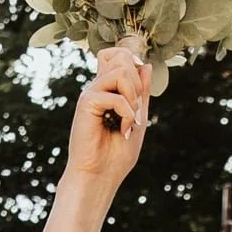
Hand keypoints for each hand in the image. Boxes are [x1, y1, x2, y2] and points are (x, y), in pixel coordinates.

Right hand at [64, 41, 150, 196]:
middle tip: (137, 111)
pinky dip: (127, 113)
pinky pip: (116, 96)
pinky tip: (124, 130)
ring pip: (120, 70)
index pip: (116, 55)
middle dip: (139, 83)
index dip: (132, 61)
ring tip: (132, 118)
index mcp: (108, 91)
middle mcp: (98, 88)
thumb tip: (146, 65)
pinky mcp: (86, 103)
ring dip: (134, 95)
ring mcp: (91, 94)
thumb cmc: (116, 154)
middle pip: (121, 57)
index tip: (140, 90)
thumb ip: (142, 93)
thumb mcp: (138, 118)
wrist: (99, 176)